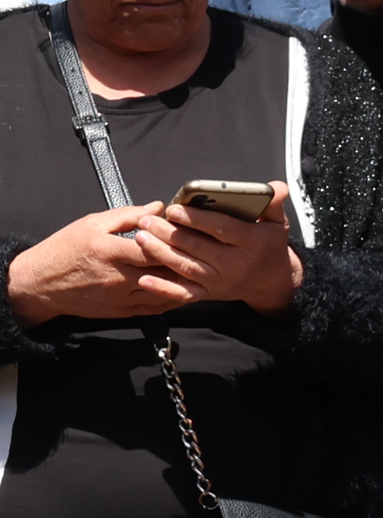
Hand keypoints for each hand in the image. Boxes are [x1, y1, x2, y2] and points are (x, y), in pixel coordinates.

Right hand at [5, 203, 195, 324]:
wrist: (40, 285)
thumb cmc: (63, 250)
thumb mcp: (91, 224)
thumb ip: (127, 215)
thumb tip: (158, 206)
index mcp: (110, 251)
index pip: (153, 247)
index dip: (174, 240)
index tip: (189, 232)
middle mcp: (118, 277)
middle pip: (164, 270)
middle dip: (187, 261)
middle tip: (207, 253)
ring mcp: (122, 297)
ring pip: (166, 291)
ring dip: (186, 282)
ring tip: (204, 272)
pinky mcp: (123, 311)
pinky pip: (157, 307)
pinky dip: (175, 298)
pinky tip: (187, 289)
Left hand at [139, 188, 302, 312]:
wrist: (271, 281)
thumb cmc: (269, 246)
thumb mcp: (277, 222)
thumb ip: (273, 203)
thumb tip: (276, 187)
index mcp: (253, 243)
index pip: (223, 229)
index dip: (197, 220)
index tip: (175, 209)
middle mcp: (236, 264)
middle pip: (198, 248)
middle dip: (170, 234)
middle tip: (147, 221)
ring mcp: (221, 281)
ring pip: (186, 267)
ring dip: (161, 253)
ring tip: (141, 237)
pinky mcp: (209, 294)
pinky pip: (184, 294)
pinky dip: (164, 288)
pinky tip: (145, 278)